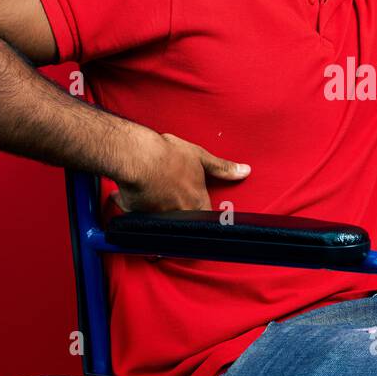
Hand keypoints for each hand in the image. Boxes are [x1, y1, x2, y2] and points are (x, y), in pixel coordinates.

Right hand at [112, 131, 249, 213]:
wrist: (138, 156)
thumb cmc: (168, 154)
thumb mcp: (200, 157)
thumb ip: (222, 168)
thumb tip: (244, 171)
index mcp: (196, 202)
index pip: (205, 217)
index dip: (202, 212)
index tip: (195, 206)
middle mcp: (179, 215)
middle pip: (182, 221)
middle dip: (176, 211)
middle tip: (169, 194)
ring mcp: (157, 217)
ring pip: (158, 220)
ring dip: (154, 208)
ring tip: (151, 192)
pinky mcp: (136, 215)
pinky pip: (136, 215)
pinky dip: (133, 206)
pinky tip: (131, 195)